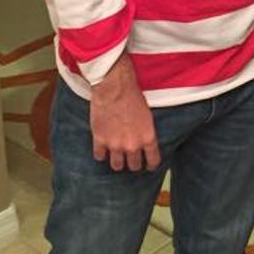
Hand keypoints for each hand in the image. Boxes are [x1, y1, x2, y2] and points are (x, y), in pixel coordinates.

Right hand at [90, 54, 160, 171]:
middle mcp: (132, 145)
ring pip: (117, 166)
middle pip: (134, 166)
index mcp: (147, 138)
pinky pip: (99, 156)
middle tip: (131, 160)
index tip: (149, 166)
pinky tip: (102, 149)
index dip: (151, 166)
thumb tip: (144, 142)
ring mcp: (115, 144)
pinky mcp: (100, 140)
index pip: (153, 161)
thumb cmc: (132, 96)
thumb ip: (145, 132)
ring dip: (117, 162)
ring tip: (116, 157)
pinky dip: (101, 154)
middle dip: (133, 164)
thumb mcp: (147, 115)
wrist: (114, 87)